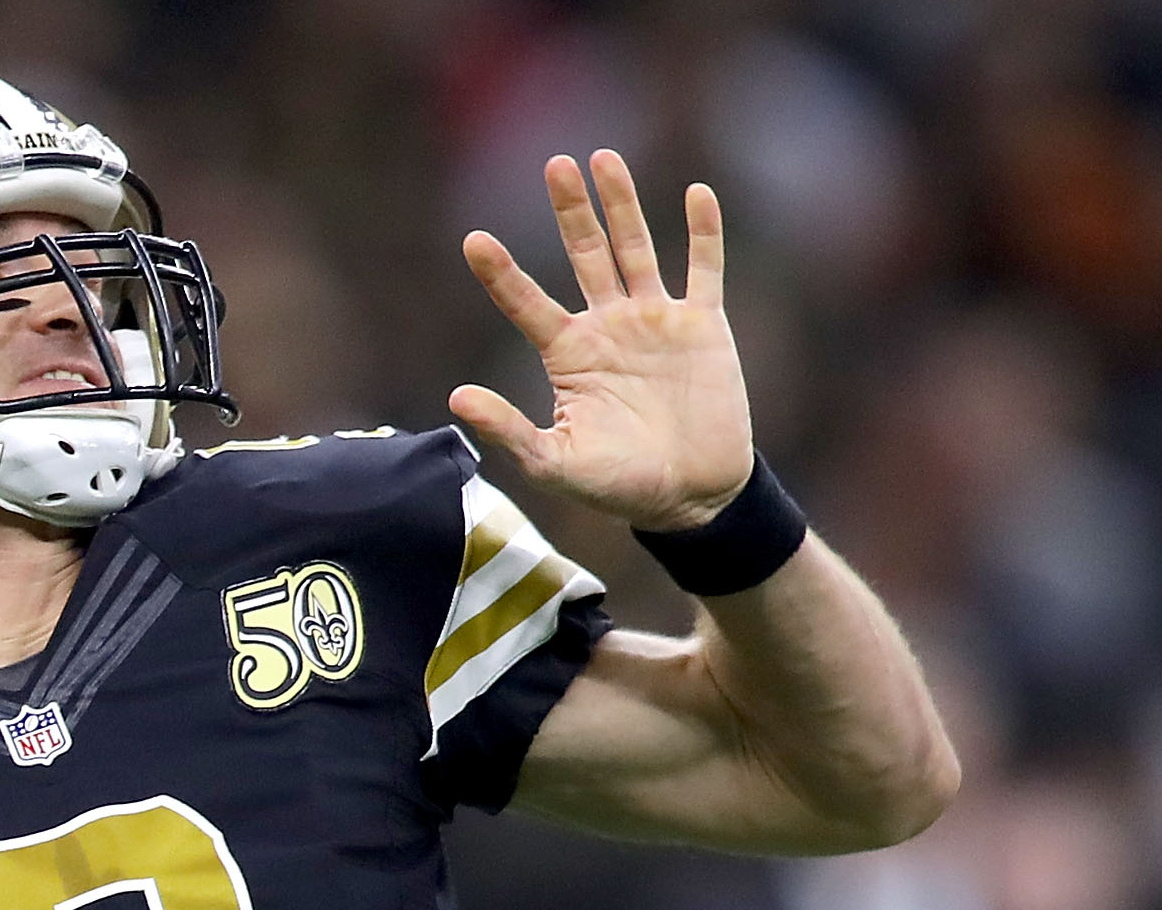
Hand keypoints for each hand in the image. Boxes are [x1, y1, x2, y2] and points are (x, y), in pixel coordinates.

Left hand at [451, 152, 753, 532]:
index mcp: (568, 355)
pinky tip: (696, 193)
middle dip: (570, 211)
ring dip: (622, 205)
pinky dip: (703, 233)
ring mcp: (656, 320)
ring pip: (636, 248)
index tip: (473, 241)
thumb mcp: (555, 464)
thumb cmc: (618, 486)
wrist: (690, 498)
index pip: (526, 303)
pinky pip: (704, 269)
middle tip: (554, 164)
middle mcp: (608, 326)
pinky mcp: (703, 326)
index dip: (501, 274)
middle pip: (584, 254)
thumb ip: (509, 430)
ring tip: (603, 158)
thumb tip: (457, 397)